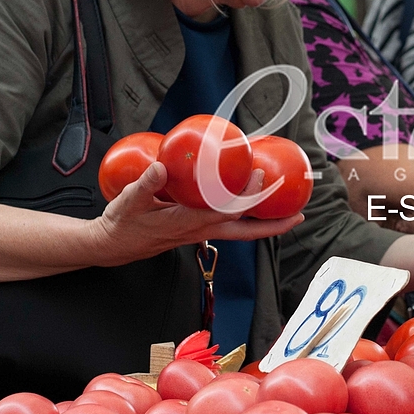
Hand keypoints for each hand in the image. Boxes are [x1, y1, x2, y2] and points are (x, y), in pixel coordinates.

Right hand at [91, 161, 302, 264]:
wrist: (114, 246)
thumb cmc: (122, 224)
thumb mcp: (128, 202)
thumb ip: (144, 184)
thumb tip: (160, 167)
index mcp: (187, 222)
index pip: (226, 210)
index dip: (246, 194)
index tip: (259, 174)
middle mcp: (201, 230)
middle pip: (245, 231)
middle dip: (273, 225)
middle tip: (298, 215)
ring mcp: (202, 234)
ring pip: (242, 232)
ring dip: (267, 226)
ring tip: (290, 215)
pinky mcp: (200, 232)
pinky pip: (232, 228)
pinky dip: (249, 221)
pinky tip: (257, 209)